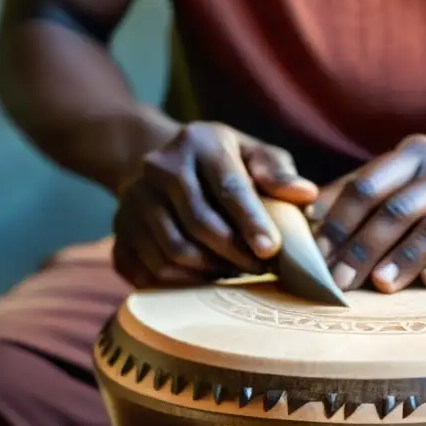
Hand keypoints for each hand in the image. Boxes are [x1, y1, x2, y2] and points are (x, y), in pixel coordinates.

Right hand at [113, 122, 317, 286]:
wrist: (159, 164)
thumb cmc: (222, 163)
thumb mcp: (252, 154)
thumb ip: (278, 173)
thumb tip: (306, 195)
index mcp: (197, 141)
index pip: (227, 187)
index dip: (251, 221)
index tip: (271, 250)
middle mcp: (157, 167)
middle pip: (199, 223)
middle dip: (235, 253)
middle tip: (261, 269)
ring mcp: (132, 200)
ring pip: (173, 251)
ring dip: (209, 271)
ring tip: (235, 272)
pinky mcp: (119, 230)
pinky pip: (149, 270)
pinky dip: (180, 283)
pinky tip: (204, 279)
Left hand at [311, 135, 425, 292]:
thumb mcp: (414, 184)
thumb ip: (368, 194)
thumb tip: (309, 218)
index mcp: (418, 155)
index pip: (367, 186)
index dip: (338, 223)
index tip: (314, 258)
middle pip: (396, 209)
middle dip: (361, 248)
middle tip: (338, 283)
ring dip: (402, 258)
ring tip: (378, 285)